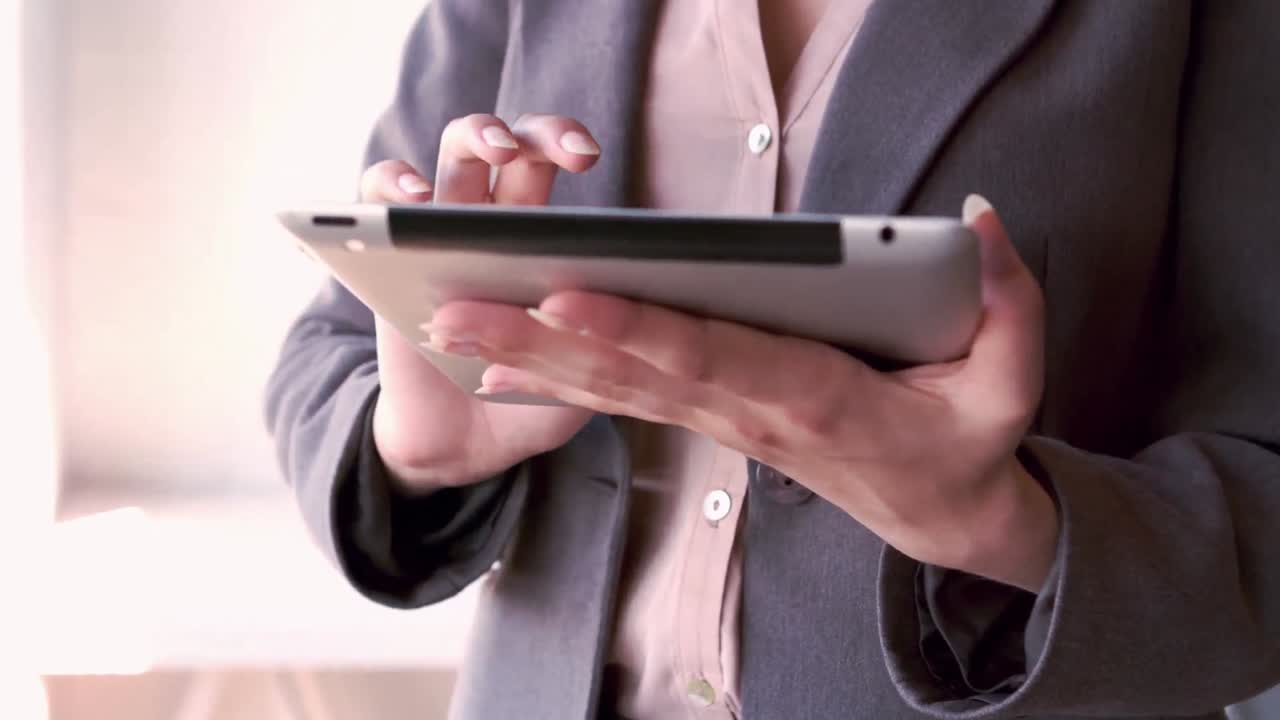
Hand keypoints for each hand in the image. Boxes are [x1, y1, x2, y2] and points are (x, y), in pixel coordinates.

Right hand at [366, 114, 602, 490]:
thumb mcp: (584, 372)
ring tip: (493, 155)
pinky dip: (386, 190)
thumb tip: (626, 298)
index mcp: (537, 235)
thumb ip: (602, 337)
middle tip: (560, 154)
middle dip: (533, 134)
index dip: (563, 143)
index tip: (587, 155)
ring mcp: (435, 234)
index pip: (549, 163)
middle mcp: (487, 221)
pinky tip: (410, 207)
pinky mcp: (385, 258)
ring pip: (447, 156)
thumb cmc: (534, 400)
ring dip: (470, 140)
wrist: (467, 446)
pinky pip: (373, 200)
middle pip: (506, 144)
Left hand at [425, 195, 1057, 589]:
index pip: (717, 356)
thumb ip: (1008, 305)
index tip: (568, 296)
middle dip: (543, 338)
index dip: (641, 328)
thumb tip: (982, 221)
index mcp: (815, 398)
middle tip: (457, 310)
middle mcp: (752, 412)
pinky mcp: (716, 417)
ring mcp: (726, 420)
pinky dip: (560, 384)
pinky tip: (498, 371)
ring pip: (617, 386)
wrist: (936, 513)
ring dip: (531, 357)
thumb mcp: (1010, 384)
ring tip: (451, 330)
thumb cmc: (963, 443)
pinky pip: (626, 400)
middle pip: (637, 370)